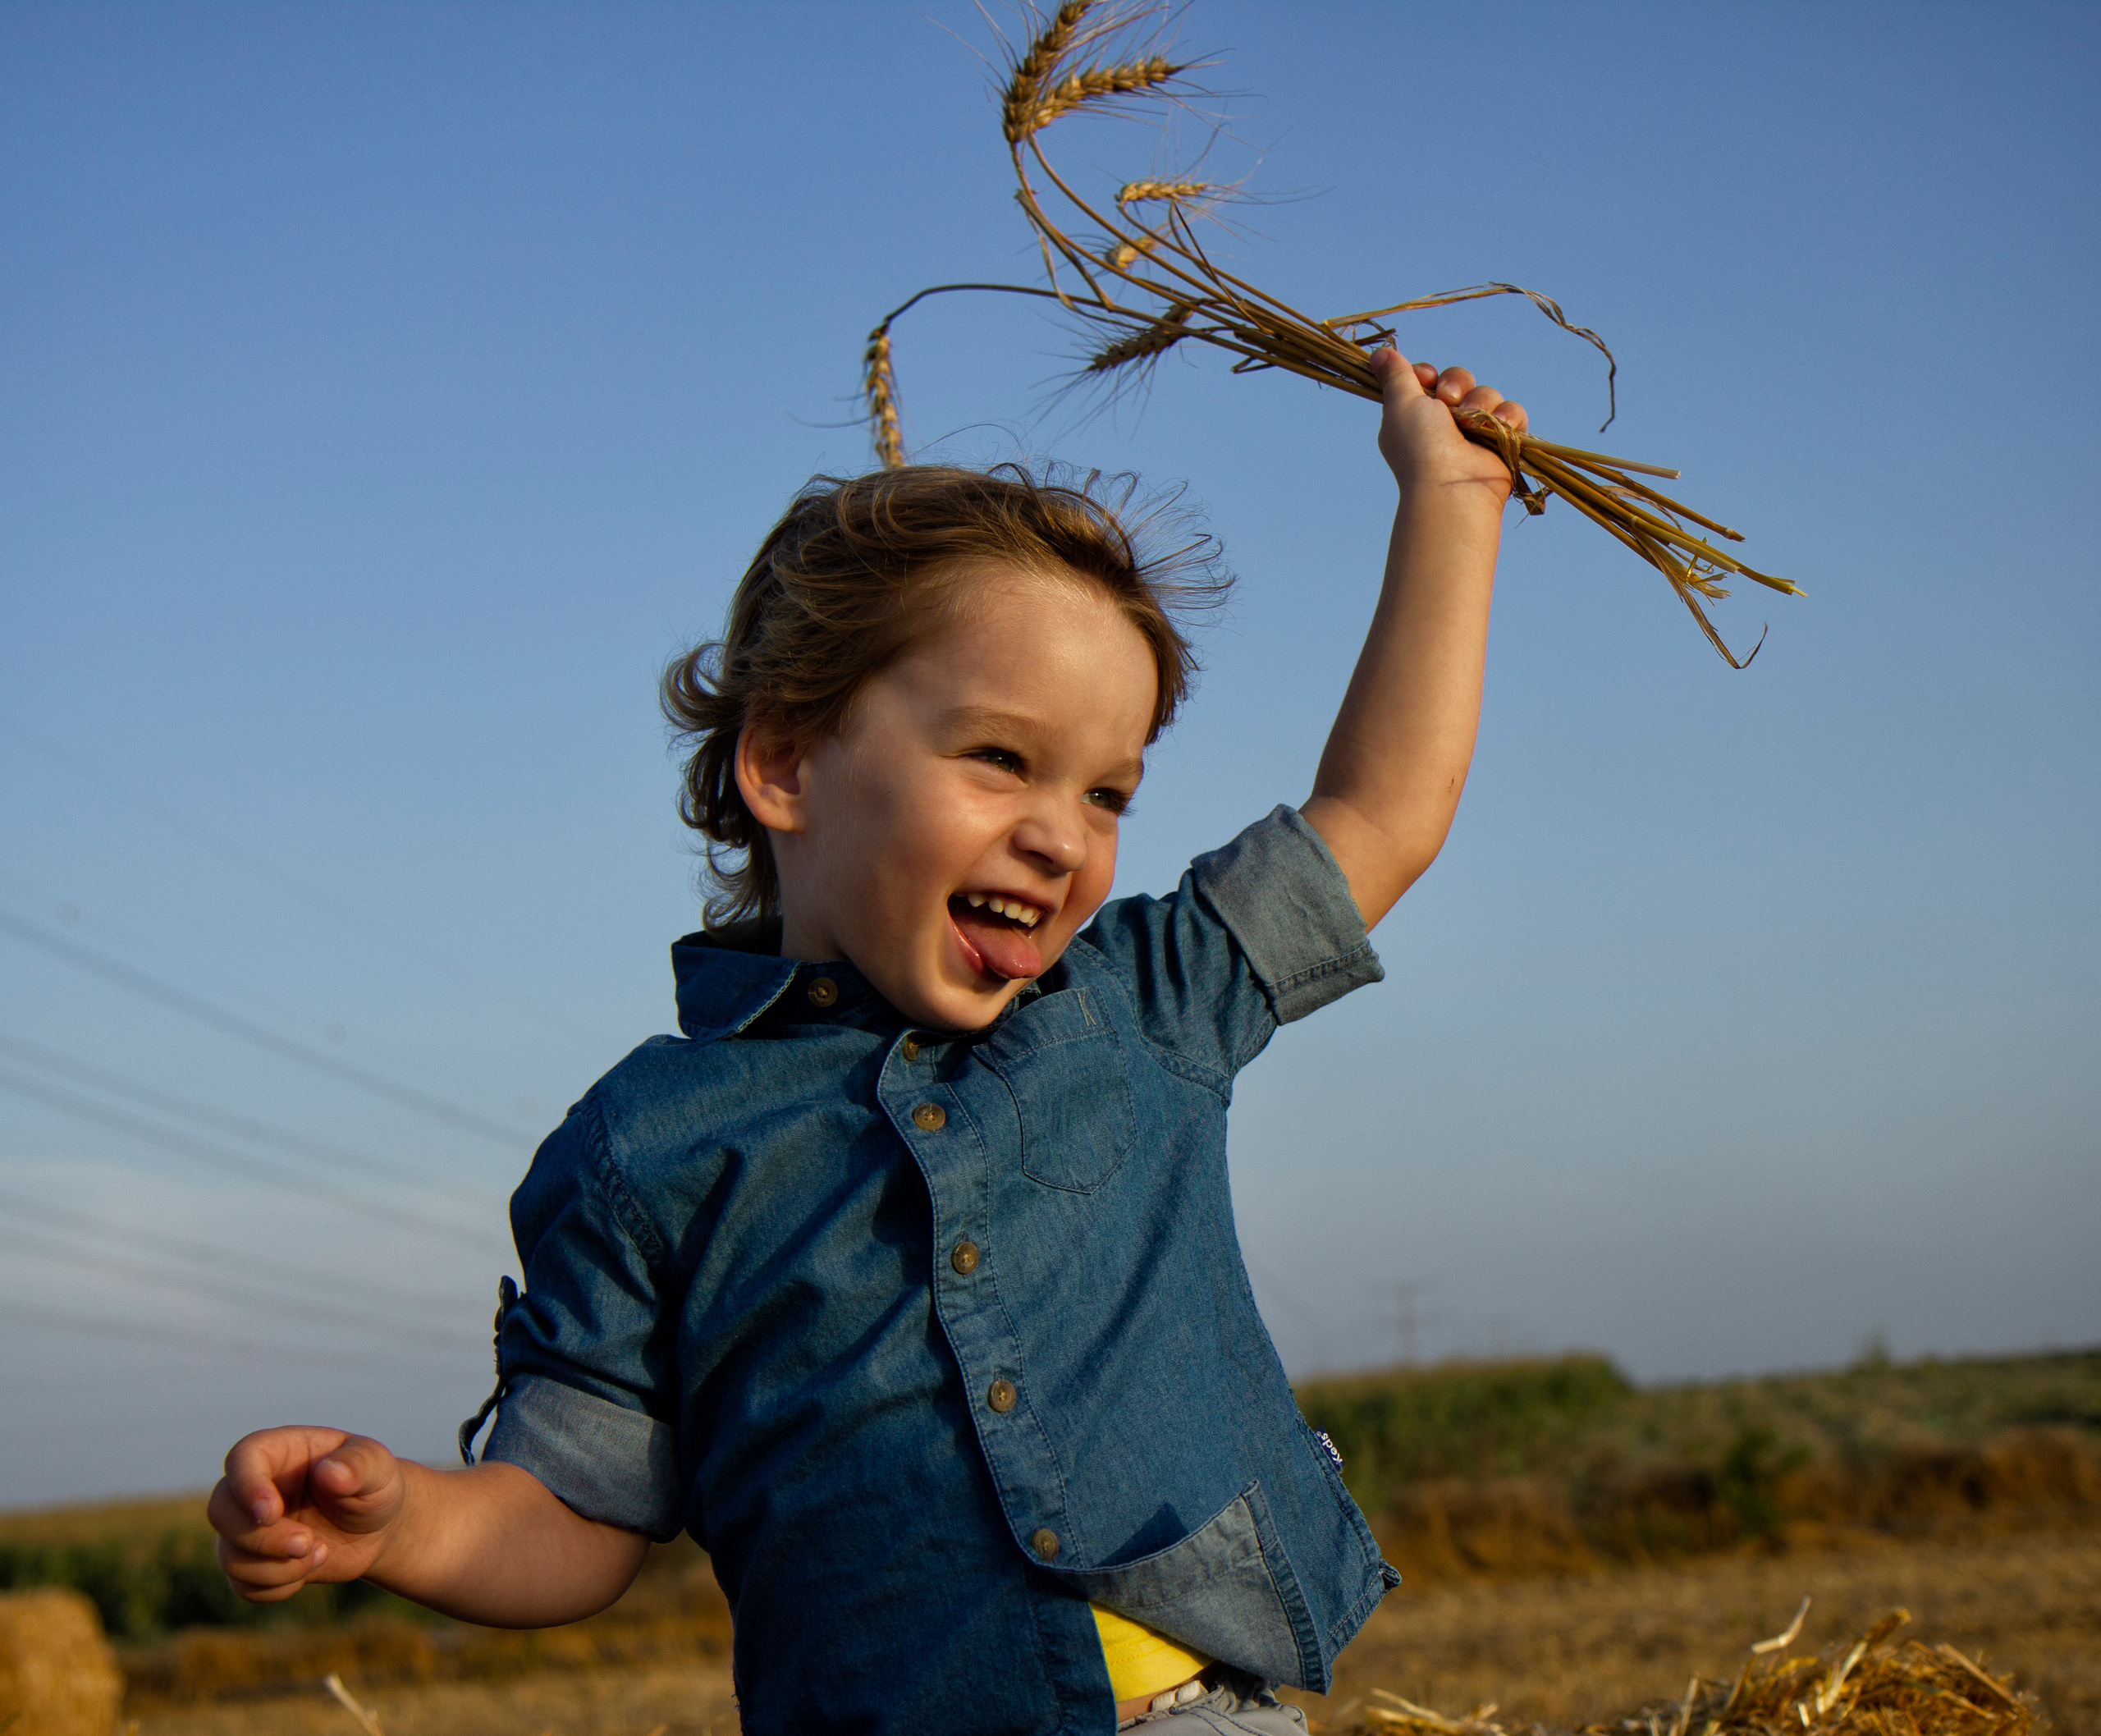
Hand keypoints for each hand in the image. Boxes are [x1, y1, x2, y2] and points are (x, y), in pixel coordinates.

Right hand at [208, 1427, 407, 1602]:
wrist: (376, 1528)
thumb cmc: (374, 1486)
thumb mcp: (379, 1469)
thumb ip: (360, 1465)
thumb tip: (330, 1474)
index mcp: (281, 1451)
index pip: (242, 1458)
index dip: (247, 1486)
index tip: (271, 1514)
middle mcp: (256, 1487)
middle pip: (220, 1511)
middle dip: (262, 1538)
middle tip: (308, 1543)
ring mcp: (249, 1526)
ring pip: (228, 1554)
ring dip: (274, 1568)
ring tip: (321, 1554)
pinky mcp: (254, 1561)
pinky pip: (242, 1584)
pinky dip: (275, 1587)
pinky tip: (309, 1570)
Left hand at [1372, 348, 1526, 498]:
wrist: (1453, 485)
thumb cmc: (1420, 446)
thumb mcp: (1400, 403)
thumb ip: (1394, 375)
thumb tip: (1379, 352)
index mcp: (1416, 415)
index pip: (1428, 377)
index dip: (1428, 374)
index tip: (1425, 380)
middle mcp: (1444, 423)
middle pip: (1459, 379)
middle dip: (1456, 383)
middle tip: (1448, 401)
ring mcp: (1474, 432)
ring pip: (1487, 394)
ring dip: (1481, 402)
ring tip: (1472, 422)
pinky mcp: (1501, 441)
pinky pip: (1512, 412)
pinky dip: (1508, 417)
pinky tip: (1500, 427)